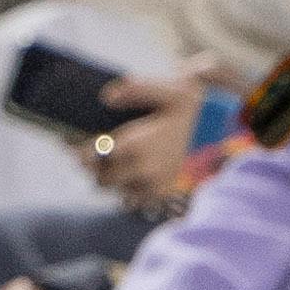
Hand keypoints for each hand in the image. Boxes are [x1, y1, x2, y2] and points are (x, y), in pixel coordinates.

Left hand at [84, 71, 212, 206]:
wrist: (215, 125)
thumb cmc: (185, 105)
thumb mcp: (166, 90)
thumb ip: (136, 89)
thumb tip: (107, 96)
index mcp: (139, 146)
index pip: (92, 156)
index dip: (79, 150)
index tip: (73, 142)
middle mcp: (145, 171)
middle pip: (99, 178)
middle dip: (92, 165)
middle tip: (92, 151)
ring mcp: (153, 186)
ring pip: (112, 190)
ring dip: (107, 177)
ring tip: (112, 160)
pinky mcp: (160, 194)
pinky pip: (128, 199)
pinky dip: (124, 187)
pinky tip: (128, 170)